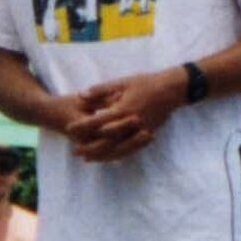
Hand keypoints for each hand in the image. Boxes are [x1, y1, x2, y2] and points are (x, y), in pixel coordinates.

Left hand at [60, 68, 183, 161]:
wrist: (171, 90)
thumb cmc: (146, 83)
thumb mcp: (122, 82)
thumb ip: (101, 90)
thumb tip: (81, 95)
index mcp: (123, 109)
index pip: (98, 120)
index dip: (82, 125)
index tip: (69, 128)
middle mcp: (130, 123)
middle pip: (106, 140)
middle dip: (89, 146)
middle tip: (74, 151)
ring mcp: (140, 131)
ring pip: (118, 148)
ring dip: (102, 155)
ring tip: (87, 158)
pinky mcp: (147, 135)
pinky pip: (131, 149)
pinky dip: (118, 155)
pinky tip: (109, 158)